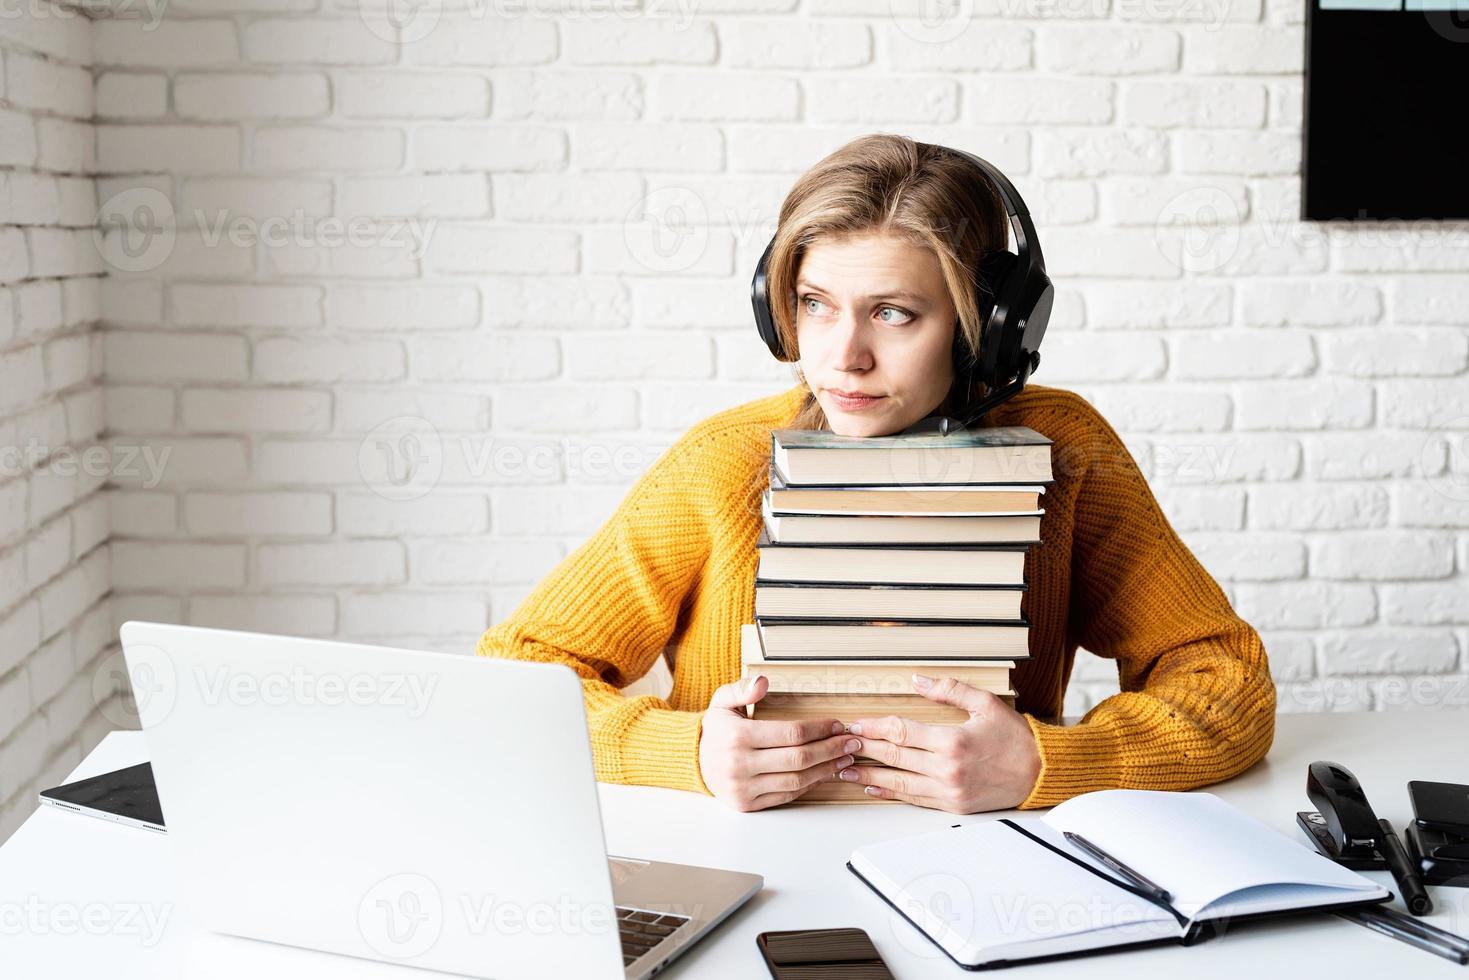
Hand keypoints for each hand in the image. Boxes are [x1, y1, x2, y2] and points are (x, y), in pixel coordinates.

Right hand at [699, 675, 860, 811]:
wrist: (694, 762)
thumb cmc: (715, 730)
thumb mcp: (722, 702)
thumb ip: (742, 689)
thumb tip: (762, 681)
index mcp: (737, 737)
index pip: (791, 733)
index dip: (819, 730)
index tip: (837, 725)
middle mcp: (740, 764)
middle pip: (799, 758)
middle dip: (831, 749)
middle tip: (851, 742)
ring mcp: (744, 787)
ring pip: (796, 780)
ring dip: (826, 769)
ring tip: (844, 758)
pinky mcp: (748, 804)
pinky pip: (787, 795)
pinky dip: (810, 784)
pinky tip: (823, 773)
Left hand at [837, 674, 1041, 812]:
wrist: (1040, 773)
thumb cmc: (1015, 737)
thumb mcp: (984, 703)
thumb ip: (948, 689)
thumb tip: (918, 678)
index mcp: (952, 741)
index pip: (901, 732)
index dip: (873, 727)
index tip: (854, 724)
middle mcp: (947, 769)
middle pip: (894, 756)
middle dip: (864, 749)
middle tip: (841, 744)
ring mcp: (949, 791)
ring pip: (899, 782)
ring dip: (868, 775)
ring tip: (844, 770)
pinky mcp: (952, 805)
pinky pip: (914, 799)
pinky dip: (891, 793)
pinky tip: (873, 787)